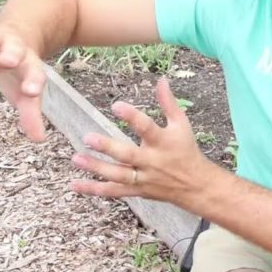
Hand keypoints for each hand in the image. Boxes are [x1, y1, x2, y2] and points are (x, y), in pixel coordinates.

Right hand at [0, 25, 47, 140]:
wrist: (18, 38)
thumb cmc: (20, 73)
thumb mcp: (25, 93)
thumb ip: (31, 115)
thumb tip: (39, 140)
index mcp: (29, 65)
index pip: (35, 74)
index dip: (33, 82)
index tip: (31, 92)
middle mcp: (15, 49)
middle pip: (15, 50)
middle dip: (10, 55)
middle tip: (7, 61)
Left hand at [70, 78, 220, 207]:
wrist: (196, 185)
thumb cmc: (186, 149)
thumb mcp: (181, 124)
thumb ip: (168, 103)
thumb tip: (161, 79)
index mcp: (163, 142)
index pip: (147, 128)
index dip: (132, 117)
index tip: (116, 105)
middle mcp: (152, 161)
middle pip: (128, 155)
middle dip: (108, 147)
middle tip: (88, 138)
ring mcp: (144, 178)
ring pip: (118, 175)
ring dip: (97, 168)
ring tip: (76, 158)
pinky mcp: (137, 191)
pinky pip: (114, 191)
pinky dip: (95, 189)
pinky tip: (76, 184)